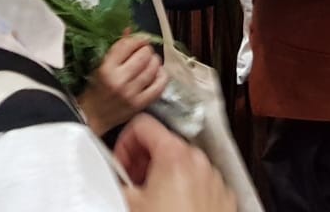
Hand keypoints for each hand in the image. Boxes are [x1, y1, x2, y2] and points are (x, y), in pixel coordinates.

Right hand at [77, 34, 167, 136]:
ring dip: (155, 61)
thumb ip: (116, 48)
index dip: (137, 39)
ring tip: (151, 60)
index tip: (141, 38)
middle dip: (146, 50)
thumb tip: (130, 31)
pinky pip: (159, 86)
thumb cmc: (94, 89)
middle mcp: (120, 80)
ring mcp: (132, 94)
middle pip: (143, 56)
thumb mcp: (100, 66)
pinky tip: (159, 72)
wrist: (92, 118)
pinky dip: (162, 76)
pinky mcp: (140, 104)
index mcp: (106, 68)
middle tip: (145, 51)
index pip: (126, 45)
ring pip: (152, 69)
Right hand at [117, 114, 233, 211]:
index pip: (142, 125)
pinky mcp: (223, 199)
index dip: (124, 142)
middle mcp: (199, 161)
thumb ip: (115, 178)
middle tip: (133, 184)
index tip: (121, 161)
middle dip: (144, 162)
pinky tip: (172, 210)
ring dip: (163, 177)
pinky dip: (184, 191)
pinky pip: (199, 184)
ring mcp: (214, 180)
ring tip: (152, 201)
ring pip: (182, 165)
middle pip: (163, 144)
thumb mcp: (128, 201)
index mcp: (174, 154)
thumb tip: (105, 173)